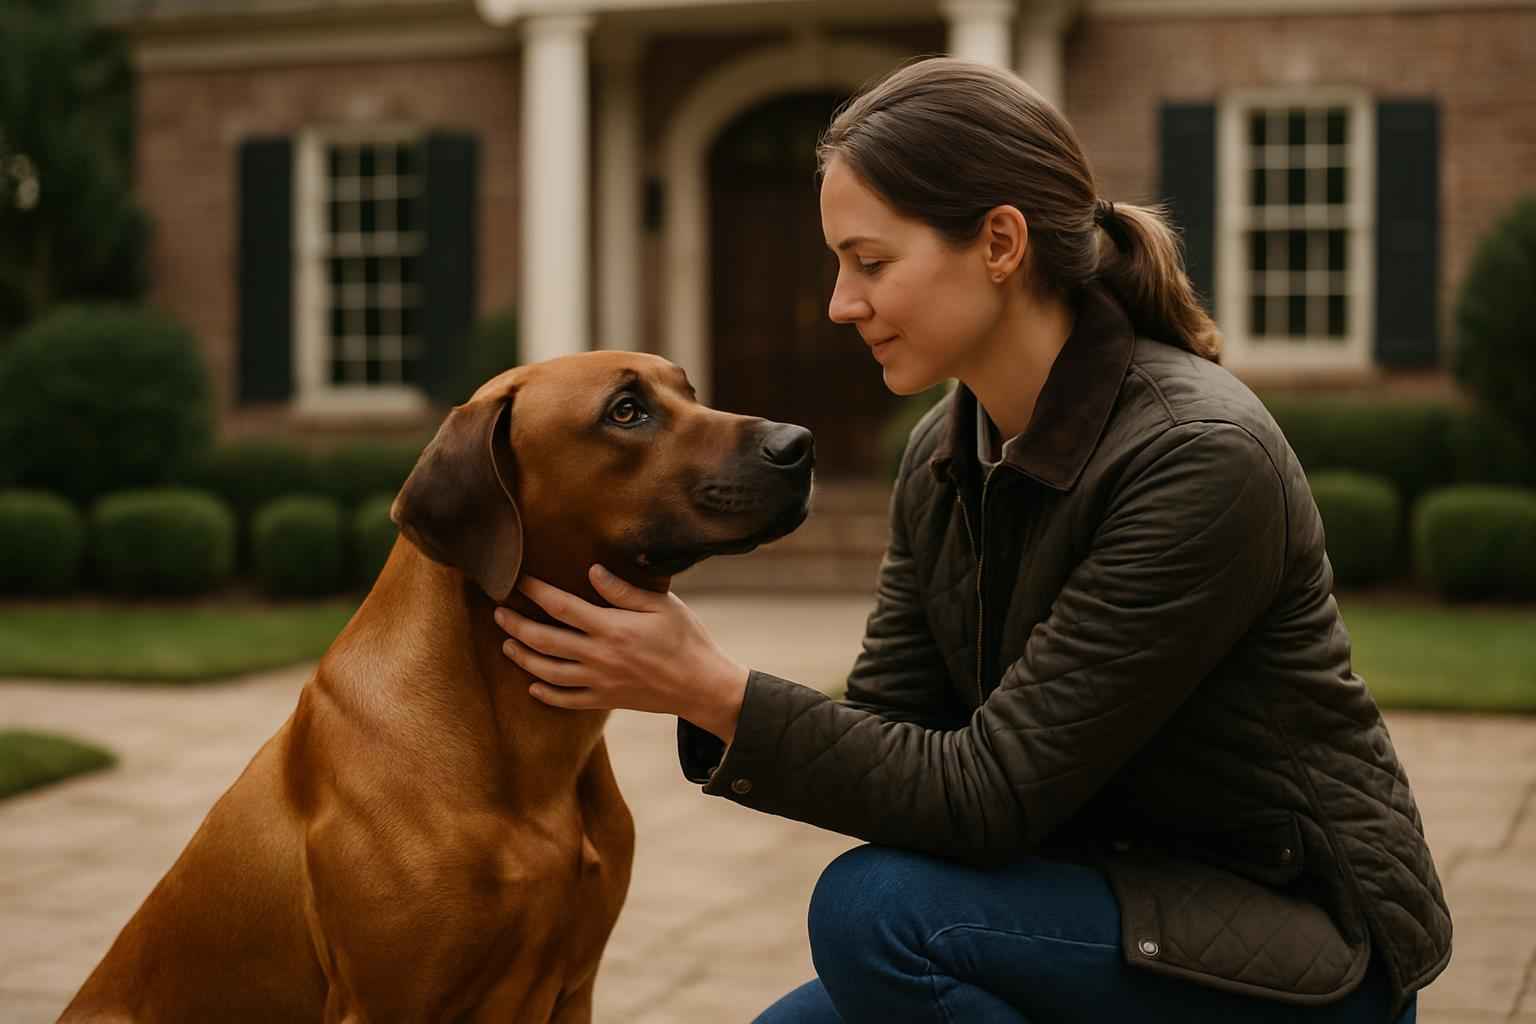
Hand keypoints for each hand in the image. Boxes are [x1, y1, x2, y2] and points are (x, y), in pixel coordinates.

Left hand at [494, 565, 749, 742]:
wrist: (702, 686)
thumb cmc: (686, 639)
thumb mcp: (662, 605)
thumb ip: (623, 591)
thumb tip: (592, 571)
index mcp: (611, 628)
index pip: (561, 606)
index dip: (536, 591)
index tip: (518, 579)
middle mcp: (599, 656)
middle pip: (545, 640)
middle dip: (517, 625)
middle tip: (498, 612)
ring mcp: (600, 681)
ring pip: (549, 672)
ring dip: (523, 658)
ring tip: (507, 644)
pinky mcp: (606, 699)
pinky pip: (568, 700)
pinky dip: (546, 694)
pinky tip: (533, 685)